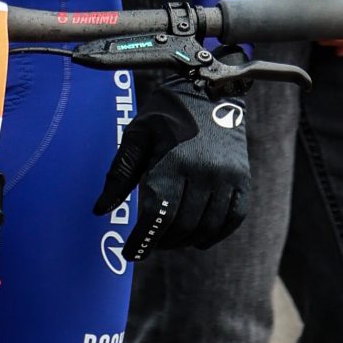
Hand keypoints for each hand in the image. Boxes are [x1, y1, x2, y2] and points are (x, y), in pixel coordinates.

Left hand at [93, 87, 249, 258]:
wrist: (209, 89)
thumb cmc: (165, 114)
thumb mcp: (136, 136)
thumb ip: (119, 174)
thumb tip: (100, 210)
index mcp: (171, 159)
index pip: (156, 215)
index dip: (142, 241)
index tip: (130, 253)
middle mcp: (202, 170)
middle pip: (180, 225)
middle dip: (160, 242)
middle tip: (148, 243)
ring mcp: (226, 176)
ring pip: (205, 227)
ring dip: (184, 241)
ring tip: (169, 239)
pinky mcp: (243, 179)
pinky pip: (233, 219)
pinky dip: (215, 235)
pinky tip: (199, 238)